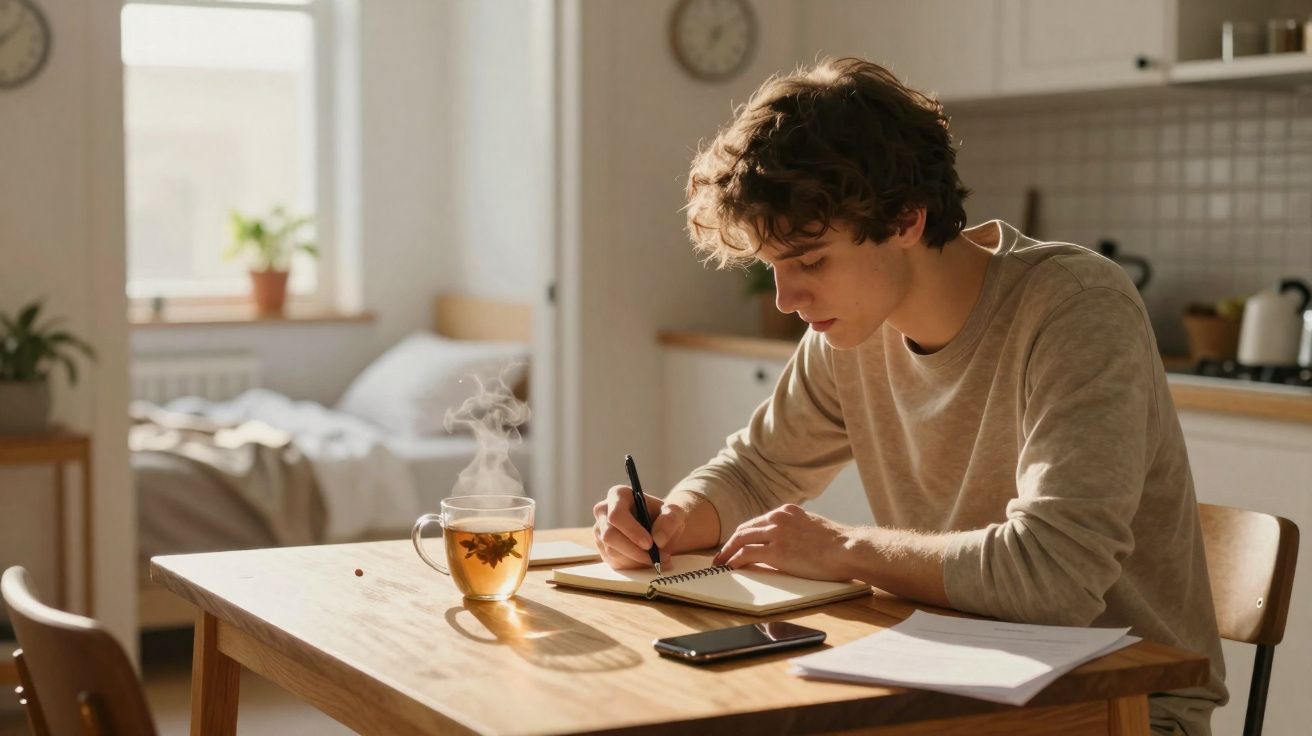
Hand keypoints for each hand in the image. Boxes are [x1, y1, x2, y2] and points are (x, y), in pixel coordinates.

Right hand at [592, 485, 686, 569]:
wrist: (661, 530)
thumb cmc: (665, 517)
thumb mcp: (675, 513)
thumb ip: (670, 520)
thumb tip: (658, 539)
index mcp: (618, 495)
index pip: (616, 515)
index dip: (631, 531)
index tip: (650, 544)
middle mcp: (603, 511)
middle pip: (610, 536)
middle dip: (635, 551)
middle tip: (657, 558)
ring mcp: (600, 531)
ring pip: (612, 552)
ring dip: (637, 560)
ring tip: (659, 559)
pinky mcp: (602, 548)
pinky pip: (614, 562)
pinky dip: (634, 566)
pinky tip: (648, 561)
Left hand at [712, 504, 854, 580]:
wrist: (848, 548)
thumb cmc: (838, 544)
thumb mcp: (813, 526)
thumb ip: (796, 529)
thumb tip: (787, 542)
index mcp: (787, 511)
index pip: (757, 522)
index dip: (743, 534)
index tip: (736, 543)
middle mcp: (778, 518)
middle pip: (744, 529)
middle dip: (730, 542)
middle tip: (722, 554)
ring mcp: (776, 534)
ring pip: (741, 540)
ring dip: (728, 552)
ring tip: (721, 563)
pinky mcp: (776, 551)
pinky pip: (747, 555)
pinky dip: (735, 560)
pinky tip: (731, 567)